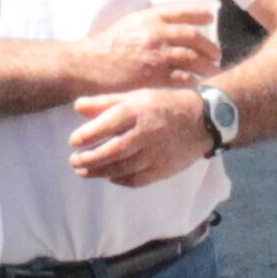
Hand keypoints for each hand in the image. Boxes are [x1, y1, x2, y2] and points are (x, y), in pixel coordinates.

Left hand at [65, 85, 213, 186]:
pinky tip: (109, 177)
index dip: (87, 135)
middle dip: (90, 158)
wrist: (203, 119)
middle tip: (74, 161)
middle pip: (113, 150)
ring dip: (100, 172)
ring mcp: (156, 153)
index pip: (108, 124)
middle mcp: (147, 133)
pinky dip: (120, 180)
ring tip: (83, 171)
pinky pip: (137, 179)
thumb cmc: (163, 105)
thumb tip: (77, 107)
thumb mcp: (136, 97)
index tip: (73, 141)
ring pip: (122, 168)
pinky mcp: (163, 169)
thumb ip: (106, 103)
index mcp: (138, 110)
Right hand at [79, 0, 219, 95]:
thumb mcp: (127, 23)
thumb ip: (148, 22)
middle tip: (216, 53)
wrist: (87, 65)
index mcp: (149, 18)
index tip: (210, 18)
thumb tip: (168, 23)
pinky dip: (193, 81)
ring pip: (192, 59)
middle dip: (209, 45)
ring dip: (206, 65)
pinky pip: (183, 79)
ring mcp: (156, 56)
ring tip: (212, 69)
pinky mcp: (154, 77)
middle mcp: (156, 34)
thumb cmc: (105, 45)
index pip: (182, 12)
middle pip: (193, 36)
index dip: (200, 14)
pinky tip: (198, 83)